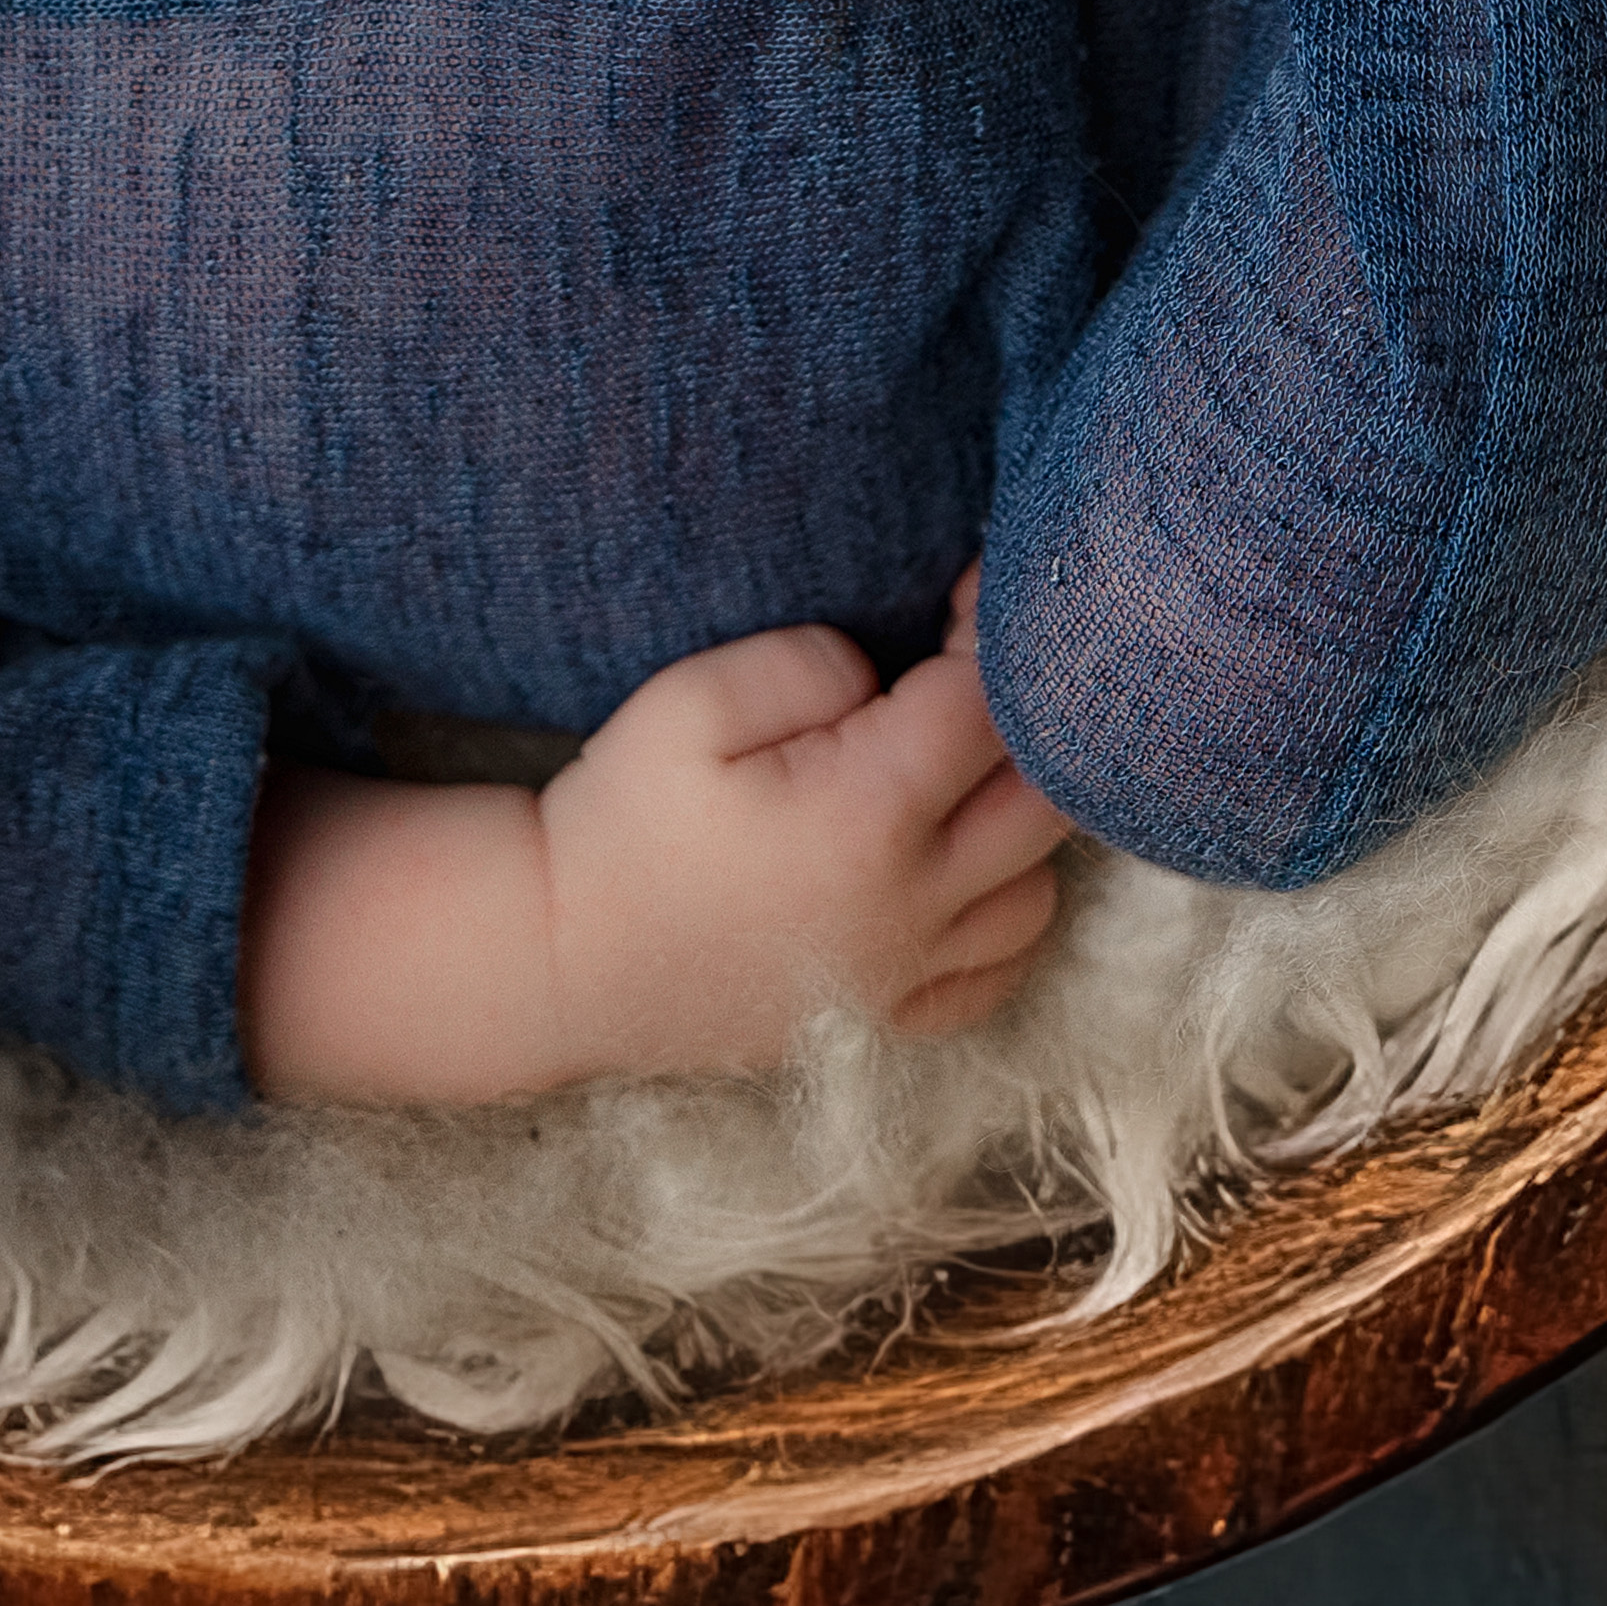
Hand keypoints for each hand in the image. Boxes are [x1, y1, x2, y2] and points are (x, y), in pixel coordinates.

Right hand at [241, 616, 1075, 1105]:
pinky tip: (956, 872)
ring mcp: (907, 972)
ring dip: (1019, 821)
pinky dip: (1004, 917)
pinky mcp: (887, 1019)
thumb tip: (883, 674)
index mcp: (870, 814)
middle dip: (1027, 720)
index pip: (991, 704)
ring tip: (957, 771)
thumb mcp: (689, 704)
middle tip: (967, 673)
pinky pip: (1000, 971)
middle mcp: (913, 903)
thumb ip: (809, 665)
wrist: (559, 959)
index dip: (993, 630)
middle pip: (1047, 799)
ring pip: (1039, 890)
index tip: (967, 585)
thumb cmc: (621, 823)